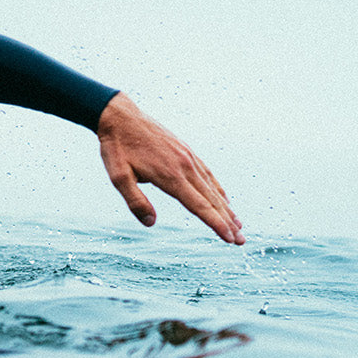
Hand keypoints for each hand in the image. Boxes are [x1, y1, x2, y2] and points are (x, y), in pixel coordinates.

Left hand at [96, 93, 242, 244]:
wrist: (120, 116)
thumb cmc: (116, 148)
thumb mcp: (118, 177)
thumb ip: (135, 202)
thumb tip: (151, 223)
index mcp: (170, 176)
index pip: (199, 206)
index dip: (216, 224)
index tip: (230, 239)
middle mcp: (185, 166)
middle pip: (212, 200)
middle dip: (228, 223)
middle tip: (241, 241)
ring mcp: (188, 157)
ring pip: (213, 188)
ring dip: (227, 208)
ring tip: (239, 225)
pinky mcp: (186, 151)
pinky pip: (208, 174)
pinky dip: (218, 189)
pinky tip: (224, 200)